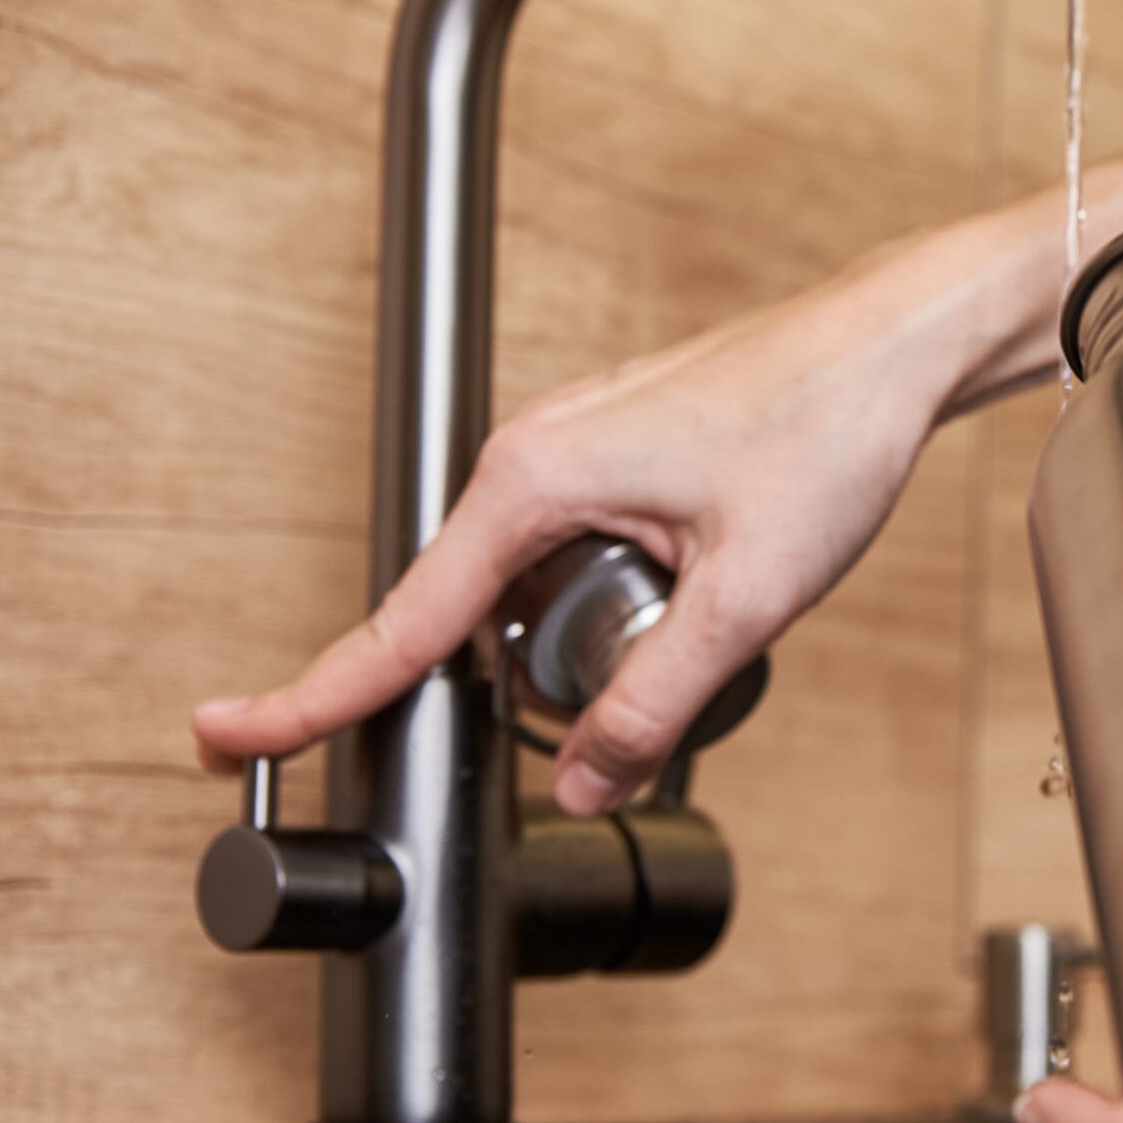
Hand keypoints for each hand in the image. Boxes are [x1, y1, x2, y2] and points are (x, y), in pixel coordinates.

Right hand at [192, 233, 1026, 813]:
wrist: (895, 341)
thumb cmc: (828, 427)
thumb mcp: (746, 595)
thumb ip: (654, 699)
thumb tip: (586, 781)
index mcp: (533, 480)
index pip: (400, 620)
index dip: (314, 693)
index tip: (227, 729)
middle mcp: (533, 454)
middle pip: (470, 615)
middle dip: (525, 677)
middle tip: (644, 676)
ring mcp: (574, 448)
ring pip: (531, 588)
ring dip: (589, 632)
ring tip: (709, 604)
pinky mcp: (618, 453)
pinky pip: (577, 550)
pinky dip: (617, 594)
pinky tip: (702, 588)